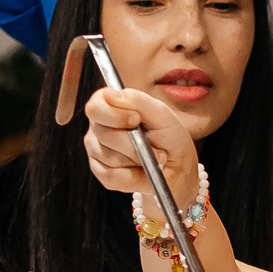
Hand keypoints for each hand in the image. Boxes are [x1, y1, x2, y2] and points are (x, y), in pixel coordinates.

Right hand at [81, 83, 200, 209]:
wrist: (177, 166)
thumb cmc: (168, 136)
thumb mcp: (160, 113)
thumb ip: (136, 100)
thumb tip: (111, 94)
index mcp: (108, 106)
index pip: (95, 108)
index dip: (115, 116)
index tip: (136, 119)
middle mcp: (98, 127)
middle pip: (104, 135)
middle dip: (134, 144)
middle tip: (155, 147)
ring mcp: (97, 150)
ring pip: (110, 158)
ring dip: (138, 161)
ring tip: (151, 158)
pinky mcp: (101, 173)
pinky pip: (112, 177)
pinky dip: (134, 177)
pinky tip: (143, 171)